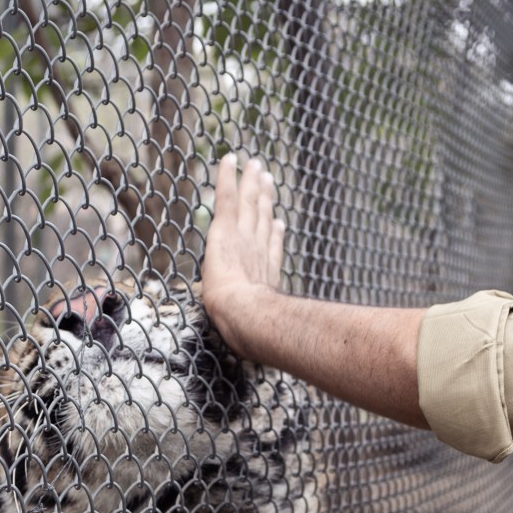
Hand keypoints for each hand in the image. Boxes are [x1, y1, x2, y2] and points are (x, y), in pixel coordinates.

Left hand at [202, 153, 286, 354]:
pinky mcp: (226, 230)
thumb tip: (287, 354)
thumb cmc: (252, 333)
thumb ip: (268, 336)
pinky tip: (230, 158)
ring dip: (251, 183)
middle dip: (264, 198)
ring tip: (256, 165)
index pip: (269, 248)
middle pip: (262, 218)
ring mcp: (243, 238)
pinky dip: (228, 175)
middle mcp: (258, 251)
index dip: (273, 233)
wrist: (248, 319)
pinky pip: (226, 196)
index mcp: (264, 275)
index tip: (277, 221)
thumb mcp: (259, 333)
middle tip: (268, 178)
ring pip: (248, 202)